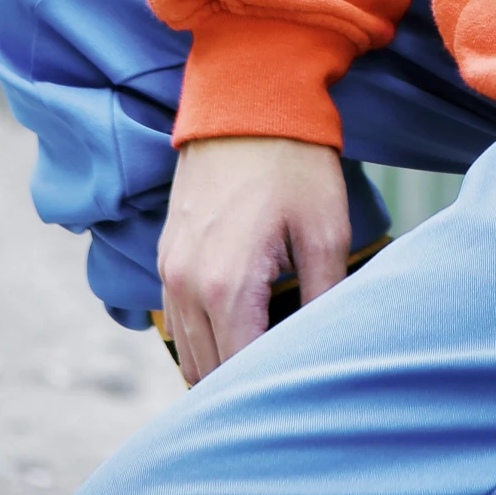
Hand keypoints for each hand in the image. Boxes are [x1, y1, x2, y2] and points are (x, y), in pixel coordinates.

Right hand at [157, 136, 349, 383]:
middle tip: (291, 387)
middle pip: (208, 375)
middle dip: (246, 387)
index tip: (303, 396)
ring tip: (270, 364)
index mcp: (225, 286)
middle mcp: (185, 286)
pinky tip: (243, 330)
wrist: (248, 98)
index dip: (271, 393)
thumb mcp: (326, 231)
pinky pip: (177, 322)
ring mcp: (169, 271)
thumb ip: (324, 299)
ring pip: (189, 354)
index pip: (240, 375)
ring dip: (222, 366)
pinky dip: (204, 339)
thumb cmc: (295, 162)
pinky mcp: (167, 257)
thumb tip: (328, 350)